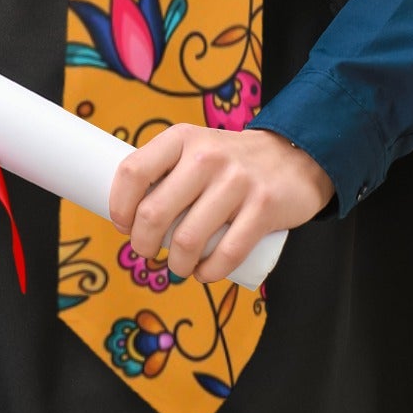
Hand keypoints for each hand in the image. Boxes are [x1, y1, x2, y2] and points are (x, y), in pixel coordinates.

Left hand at [108, 125, 334, 283]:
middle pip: (154, 212)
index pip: (133, 171)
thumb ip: (166, 170)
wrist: (293, 157)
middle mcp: (205, 156)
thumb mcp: (195, 147)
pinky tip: (203, 273)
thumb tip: (129, 211)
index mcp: (181, 138)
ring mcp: (236, 182)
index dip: (119, 205)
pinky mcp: (263, 208)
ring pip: (188, 240)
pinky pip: (227, 254)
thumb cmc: (229, 161)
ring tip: (177, 266)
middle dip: (142, 244)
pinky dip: (209, 273)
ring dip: (175, 264)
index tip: (122, 224)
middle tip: (146, 252)